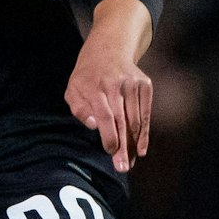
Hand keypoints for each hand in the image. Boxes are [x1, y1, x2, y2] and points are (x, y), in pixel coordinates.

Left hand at [65, 0, 152, 172]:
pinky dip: (144, 132)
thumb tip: (94, 126)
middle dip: (123, 147)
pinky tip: (140, 149)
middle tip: (123, 168)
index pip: (106, 116)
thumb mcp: (73, 90)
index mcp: (96, 87)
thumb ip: (80, 109)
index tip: (110, 152)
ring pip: (136, 120)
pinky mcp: (146, 85)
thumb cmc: (86, 77)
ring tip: (129, 162)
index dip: (109, 136)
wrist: (108, 50)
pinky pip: (146, 114)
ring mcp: (134, 84)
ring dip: (133, 144)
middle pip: (123, 121)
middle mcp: (117, 85)